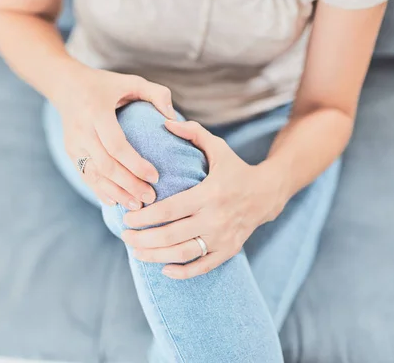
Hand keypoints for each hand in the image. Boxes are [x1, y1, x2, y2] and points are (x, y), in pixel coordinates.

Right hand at [56, 68, 175, 209]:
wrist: (66, 86)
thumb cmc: (106, 85)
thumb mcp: (132, 81)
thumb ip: (157, 94)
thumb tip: (173, 119)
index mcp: (96, 112)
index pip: (116, 145)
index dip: (135, 164)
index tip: (156, 177)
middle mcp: (82, 130)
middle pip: (105, 165)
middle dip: (129, 184)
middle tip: (150, 197)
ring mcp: (74, 144)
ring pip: (94, 175)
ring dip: (115, 193)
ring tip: (137, 206)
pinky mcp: (71, 152)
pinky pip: (85, 176)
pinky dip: (100, 191)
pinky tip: (116, 202)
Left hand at [121, 120, 286, 278]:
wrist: (267, 193)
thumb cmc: (235, 168)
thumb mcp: (218, 147)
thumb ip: (192, 133)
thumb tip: (165, 122)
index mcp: (209, 193)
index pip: (170, 209)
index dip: (145, 217)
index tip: (127, 218)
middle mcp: (216, 218)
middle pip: (172, 235)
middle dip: (143, 238)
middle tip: (125, 236)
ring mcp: (223, 237)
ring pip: (184, 253)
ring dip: (156, 256)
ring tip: (137, 252)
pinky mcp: (229, 250)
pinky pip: (203, 266)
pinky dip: (183, 272)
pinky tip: (164, 269)